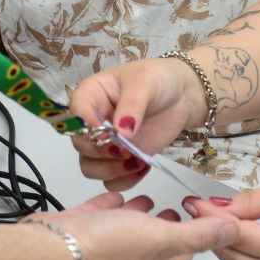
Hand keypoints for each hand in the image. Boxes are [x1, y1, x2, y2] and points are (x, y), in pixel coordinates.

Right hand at [34, 191, 238, 259]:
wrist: (52, 250)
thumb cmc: (104, 249)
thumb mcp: (162, 238)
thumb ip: (198, 235)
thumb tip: (233, 232)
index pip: (185, 254)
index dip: (196, 235)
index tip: (202, 216)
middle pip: (157, 244)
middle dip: (168, 226)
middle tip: (177, 209)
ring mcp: (105, 248)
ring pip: (129, 230)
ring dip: (141, 216)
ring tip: (150, 198)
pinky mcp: (84, 232)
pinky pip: (103, 218)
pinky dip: (112, 207)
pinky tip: (117, 195)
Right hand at [68, 58, 201, 190]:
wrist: (182, 96)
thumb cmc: (159, 79)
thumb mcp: (144, 82)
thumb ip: (132, 105)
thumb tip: (120, 133)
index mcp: (91, 95)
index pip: (76, 114)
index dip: (87, 127)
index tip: (109, 133)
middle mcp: (93, 121)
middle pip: (81, 145)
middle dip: (102, 151)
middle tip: (126, 149)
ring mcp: (106, 142)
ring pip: (90, 167)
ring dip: (110, 170)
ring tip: (136, 161)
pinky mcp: (120, 158)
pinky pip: (110, 180)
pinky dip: (123, 180)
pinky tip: (142, 167)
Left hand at [184, 182, 259, 259]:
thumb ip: (255, 202)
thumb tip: (218, 207)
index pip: (239, 235)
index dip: (212, 218)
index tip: (192, 203)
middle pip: (234, 257)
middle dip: (213, 234)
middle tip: (199, 212)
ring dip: (224, 249)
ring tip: (218, 225)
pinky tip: (239, 244)